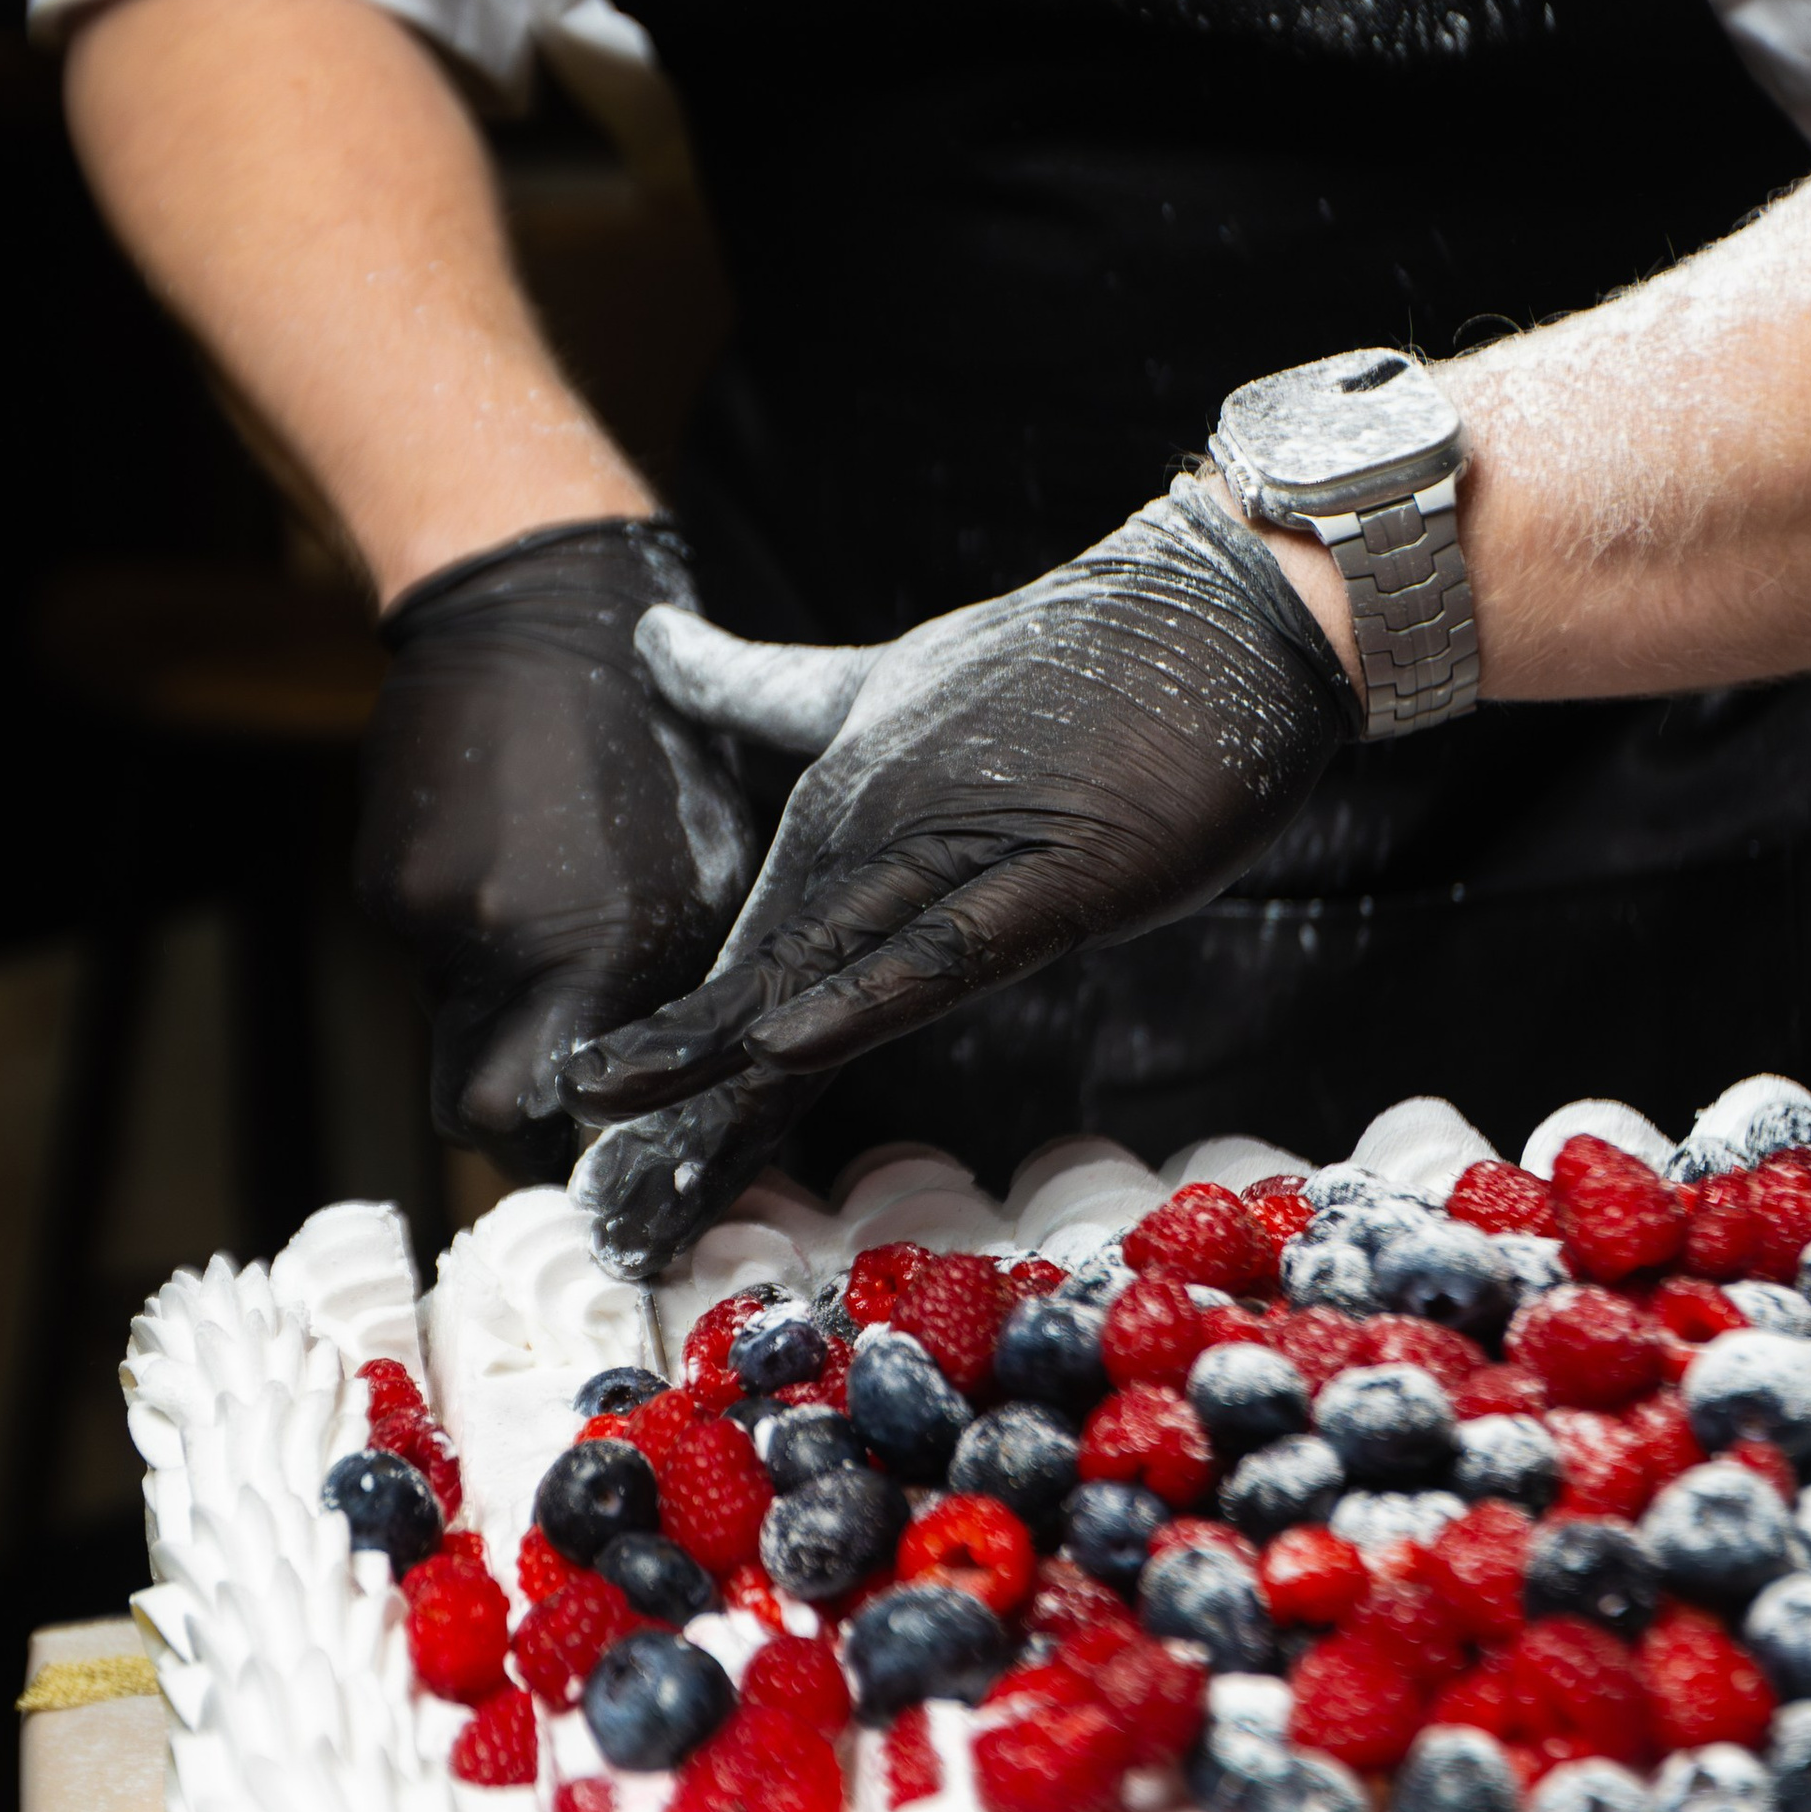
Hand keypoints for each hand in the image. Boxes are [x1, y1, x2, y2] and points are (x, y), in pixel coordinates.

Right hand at [356, 517, 761, 1180]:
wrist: (536, 620)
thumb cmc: (655, 745)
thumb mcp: (708, 870)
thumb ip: (668, 987)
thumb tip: (653, 1087)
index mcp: (600, 953)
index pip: (530, 1120)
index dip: (547, 1141)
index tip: (577, 1129)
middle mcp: (498, 948)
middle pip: (469, 1100)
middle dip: (504, 1099)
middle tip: (549, 1065)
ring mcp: (425, 914)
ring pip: (445, 1019)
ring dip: (489, 995)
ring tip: (542, 906)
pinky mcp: (379, 878)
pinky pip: (419, 949)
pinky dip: (456, 928)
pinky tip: (502, 858)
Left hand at [567, 474, 1360, 1270]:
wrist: (1215, 605)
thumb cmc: (1069, 656)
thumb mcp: (889, 680)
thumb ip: (764, 685)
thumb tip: (649, 645)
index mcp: (838, 814)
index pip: (748, 965)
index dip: (675, 1065)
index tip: (598, 1152)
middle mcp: (874, 837)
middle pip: (756, 990)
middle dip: (669, 1100)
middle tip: (595, 1206)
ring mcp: (960, 852)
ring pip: (818, 975)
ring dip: (720, 1071)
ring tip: (622, 1143)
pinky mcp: (1054, 876)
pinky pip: (945, 946)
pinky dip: (864, 994)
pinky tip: (782, 1043)